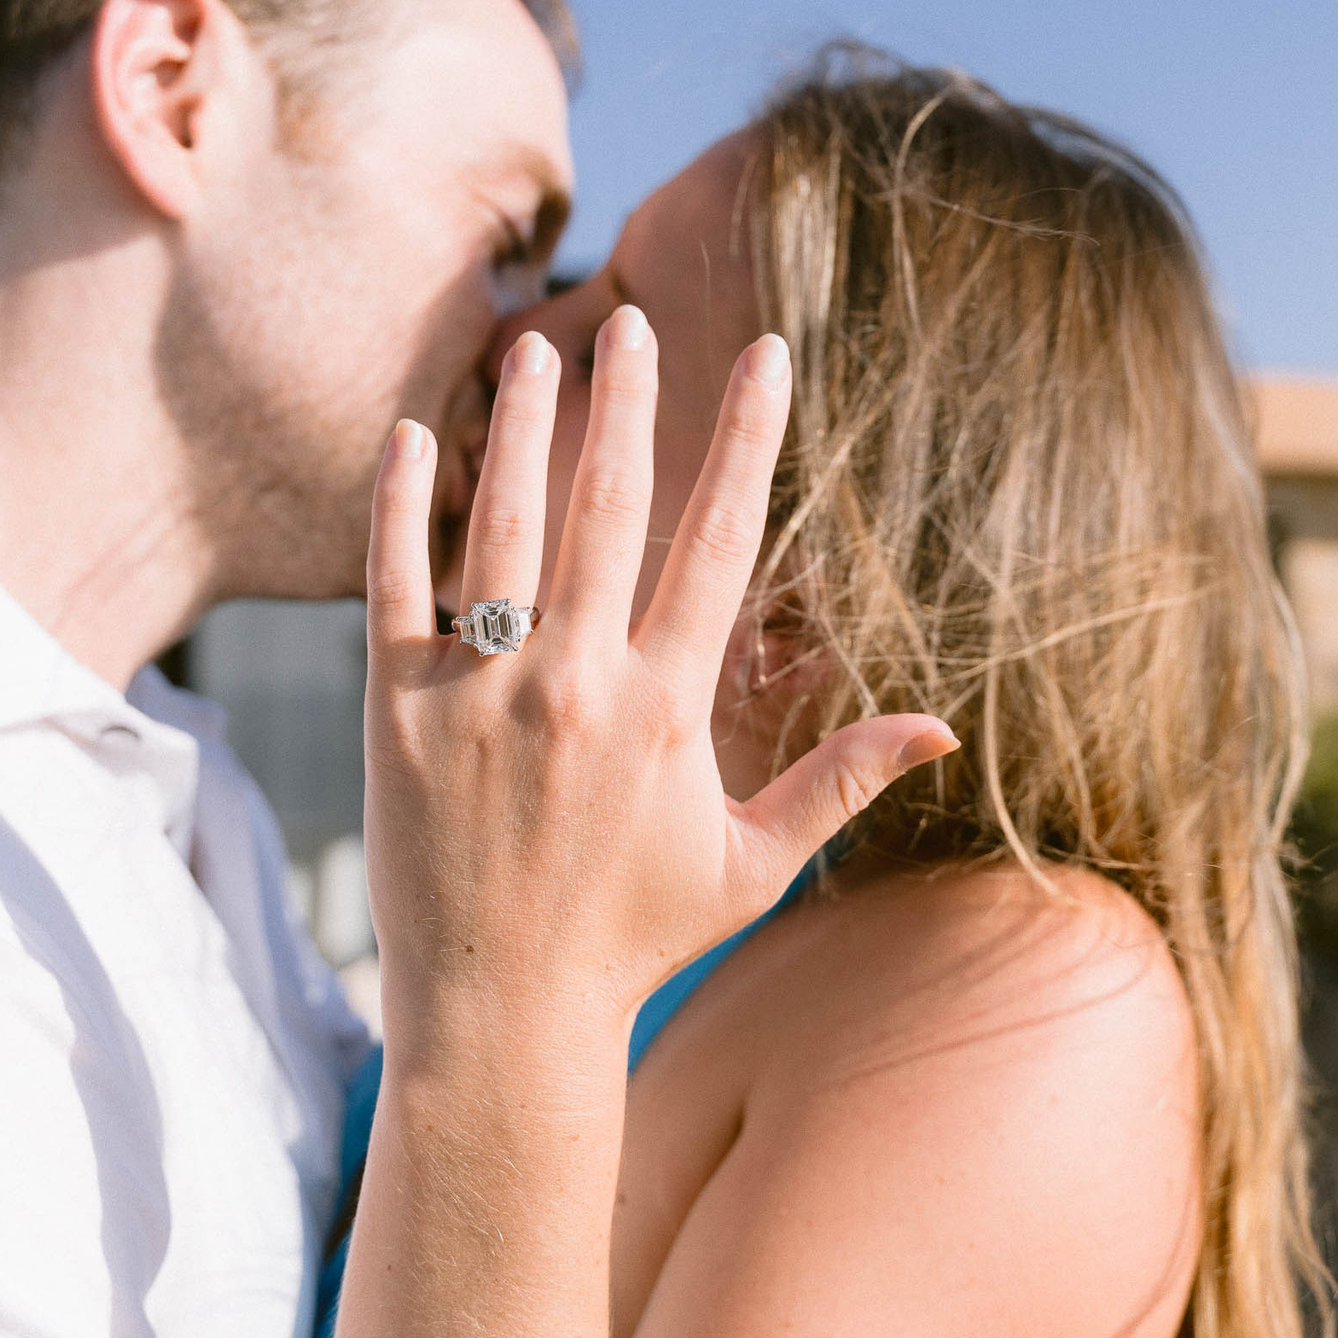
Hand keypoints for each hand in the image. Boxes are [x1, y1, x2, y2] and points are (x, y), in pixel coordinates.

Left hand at [360, 305, 954, 1056]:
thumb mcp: (753, 865)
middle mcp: (576, 686)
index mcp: (668, 710)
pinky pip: (394, 584)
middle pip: (609, 509)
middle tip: (634, 321)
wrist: (502, 1016)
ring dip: (520, 427)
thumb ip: (842, 781)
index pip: (718, 541)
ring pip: (501, 527)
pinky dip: (401, 506)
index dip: (746, 438)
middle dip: (627, 403)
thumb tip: (943, 729)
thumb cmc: (635, 941)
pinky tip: (411, 432)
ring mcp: (479, 695)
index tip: (763, 355)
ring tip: (533, 345)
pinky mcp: (397, 711)